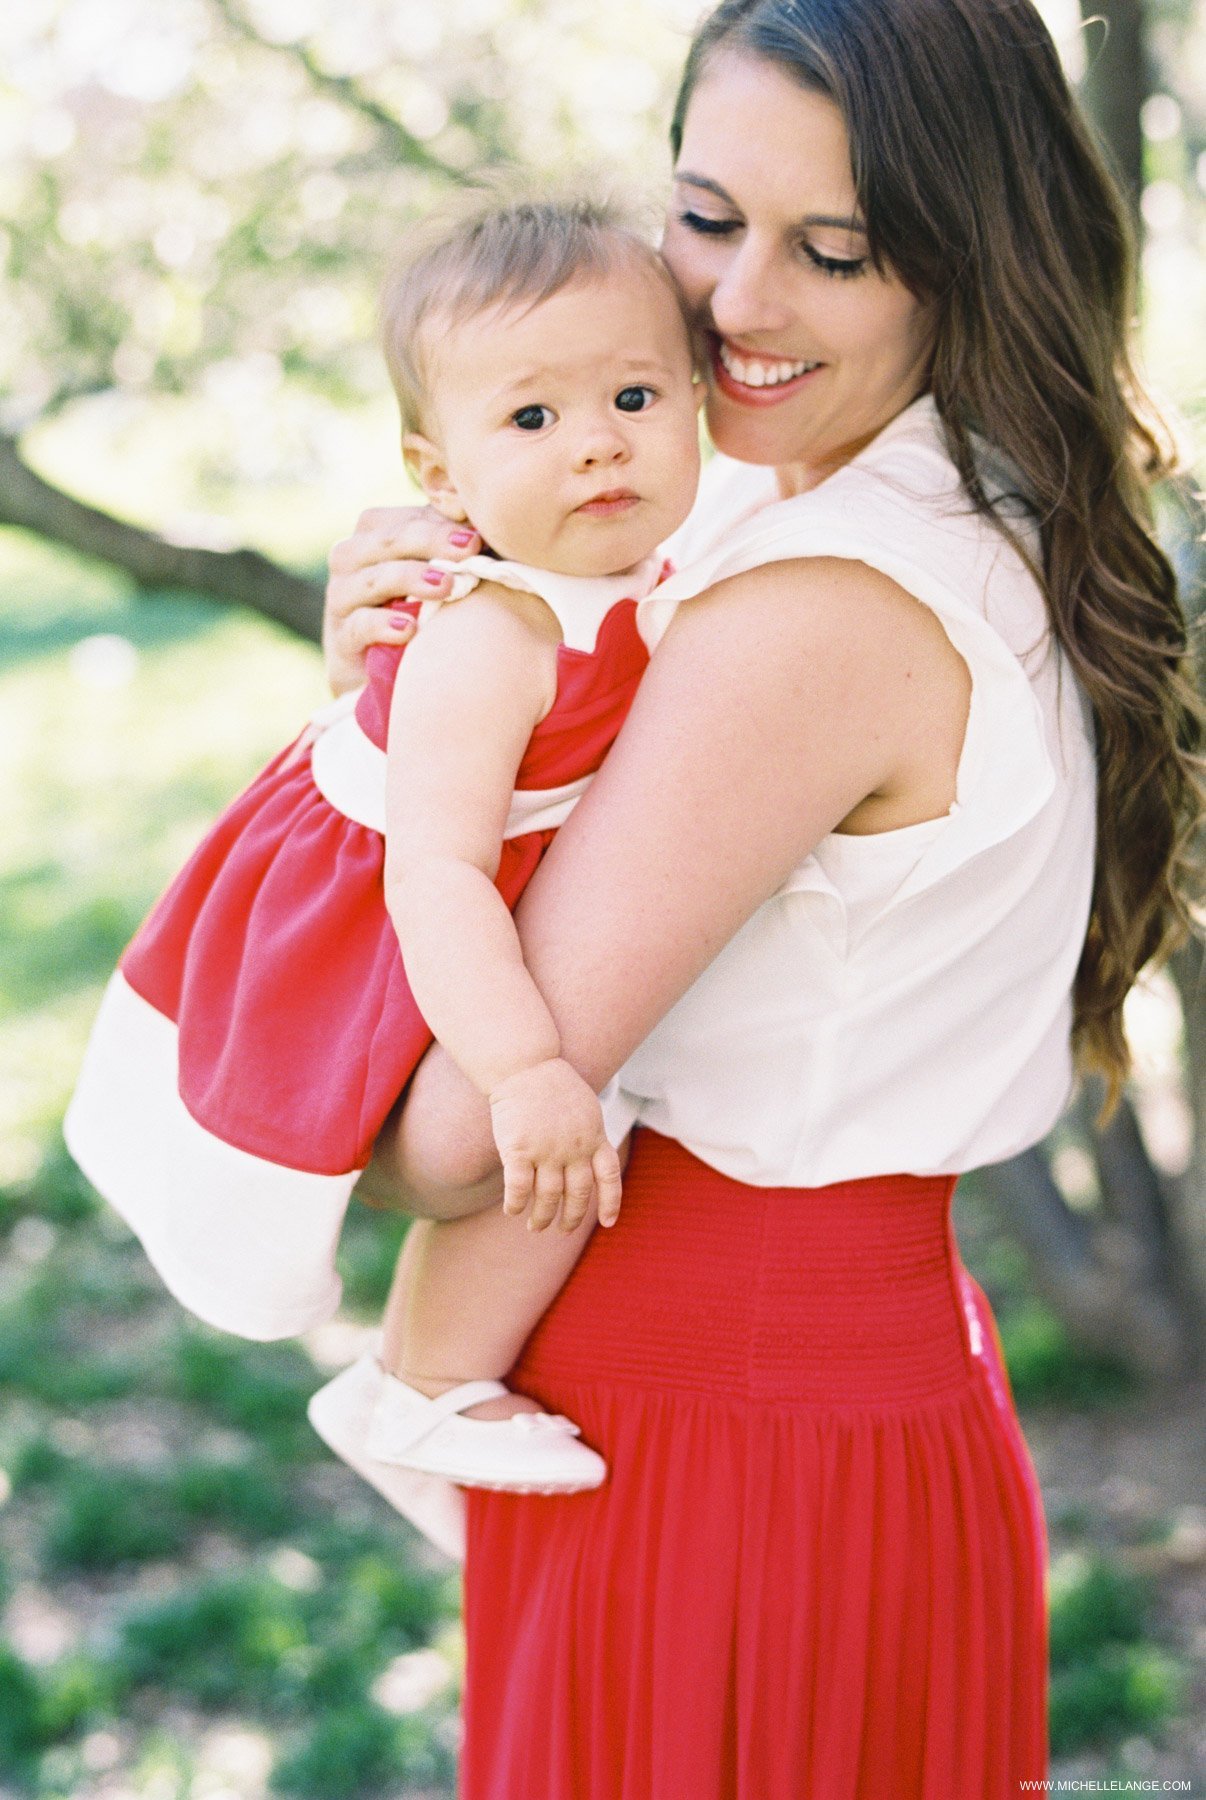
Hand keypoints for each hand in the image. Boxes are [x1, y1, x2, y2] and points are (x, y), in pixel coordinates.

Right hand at [324, 505, 481, 694]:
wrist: (380, 667)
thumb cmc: (417, 610)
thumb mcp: (434, 573)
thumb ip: (452, 545)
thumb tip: (483, 522)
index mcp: (373, 535)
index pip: (405, 519)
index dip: (441, 523)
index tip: (478, 533)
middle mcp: (350, 559)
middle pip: (386, 541)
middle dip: (430, 541)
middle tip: (470, 548)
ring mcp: (341, 599)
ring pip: (371, 579)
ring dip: (410, 578)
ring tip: (446, 586)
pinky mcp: (341, 639)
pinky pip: (359, 626)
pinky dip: (383, 625)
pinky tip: (410, 629)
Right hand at [489, 1057, 623, 1234]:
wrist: (525, 1065)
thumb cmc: (553, 1086)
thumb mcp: (586, 1108)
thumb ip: (590, 1136)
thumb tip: (591, 1163)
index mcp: (594, 1137)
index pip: (609, 1176)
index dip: (610, 1202)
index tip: (607, 1223)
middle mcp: (575, 1148)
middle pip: (578, 1194)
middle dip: (571, 1218)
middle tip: (561, 1230)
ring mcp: (548, 1150)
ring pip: (548, 1197)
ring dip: (542, 1217)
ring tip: (535, 1226)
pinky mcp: (520, 1150)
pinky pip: (519, 1188)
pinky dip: (516, 1204)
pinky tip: (512, 1210)